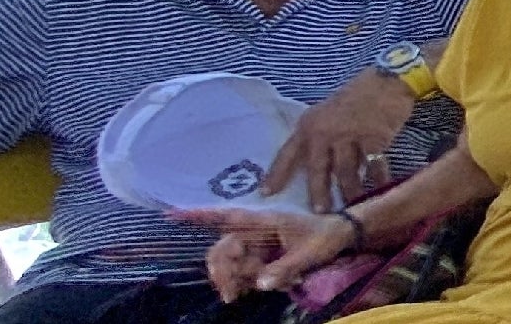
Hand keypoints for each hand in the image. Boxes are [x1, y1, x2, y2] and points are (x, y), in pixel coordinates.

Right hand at [184, 208, 356, 301]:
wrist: (339, 237)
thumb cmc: (324, 236)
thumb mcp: (309, 252)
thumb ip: (285, 268)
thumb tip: (259, 284)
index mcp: (262, 221)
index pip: (225, 216)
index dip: (199, 216)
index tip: (172, 216)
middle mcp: (253, 231)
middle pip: (221, 251)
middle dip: (223, 273)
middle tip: (232, 295)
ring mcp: (254, 245)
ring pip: (230, 266)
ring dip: (240, 281)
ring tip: (270, 284)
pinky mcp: (257, 258)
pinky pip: (242, 273)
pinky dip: (250, 283)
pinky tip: (273, 283)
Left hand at [266, 68, 414, 211]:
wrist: (386, 81)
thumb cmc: (355, 98)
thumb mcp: (326, 113)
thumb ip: (317, 137)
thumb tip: (313, 169)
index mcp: (309, 125)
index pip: (287, 154)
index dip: (276, 175)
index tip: (266, 194)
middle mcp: (325, 132)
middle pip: (318, 170)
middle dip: (318, 193)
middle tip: (320, 214)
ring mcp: (350, 135)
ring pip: (346, 172)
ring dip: (349, 191)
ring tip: (352, 206)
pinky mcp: (374, 138)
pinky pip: (373, 166)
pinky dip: (377, 179)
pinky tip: (379, 188)